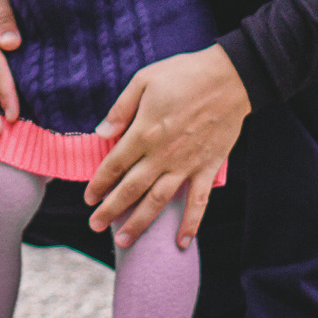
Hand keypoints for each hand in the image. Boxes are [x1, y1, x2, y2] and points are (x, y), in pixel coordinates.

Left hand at [83, 46, 249, 249]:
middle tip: (95, 225)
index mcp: (144, 132)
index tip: (88, 198)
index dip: (99, 183)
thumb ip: (121, 109)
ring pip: (158, 201)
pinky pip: (197, 202)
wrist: (229, 78)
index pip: (114, 165)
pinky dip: (190, 224)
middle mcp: (162, 155)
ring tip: (122, 241)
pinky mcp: (207, 168)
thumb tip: (101, 134)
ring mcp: (186, 165)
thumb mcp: (144, 80)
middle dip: (110, 211)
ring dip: (139, 223)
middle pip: (131, 189)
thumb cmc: (184, 75)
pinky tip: (181, 243)